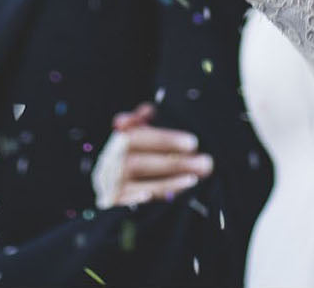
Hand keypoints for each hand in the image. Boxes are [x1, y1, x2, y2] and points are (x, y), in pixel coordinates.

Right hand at [94, 103, 212, 207]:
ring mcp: (110, 185)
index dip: (164, 139)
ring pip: (136, 184)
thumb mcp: (136, 133)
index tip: (193, 142)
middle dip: (173, 163)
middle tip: (205, 163)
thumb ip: (141, 120)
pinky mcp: (113, 203)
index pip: (137, 137)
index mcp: (116, 142)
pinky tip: (167, 197)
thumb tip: (148, 110)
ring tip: (194, 179)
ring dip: (168, 183)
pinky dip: (144, 198)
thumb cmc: (131, 153)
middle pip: (138, 163)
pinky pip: (129, 203)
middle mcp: (109, 163)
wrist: (111, 183)